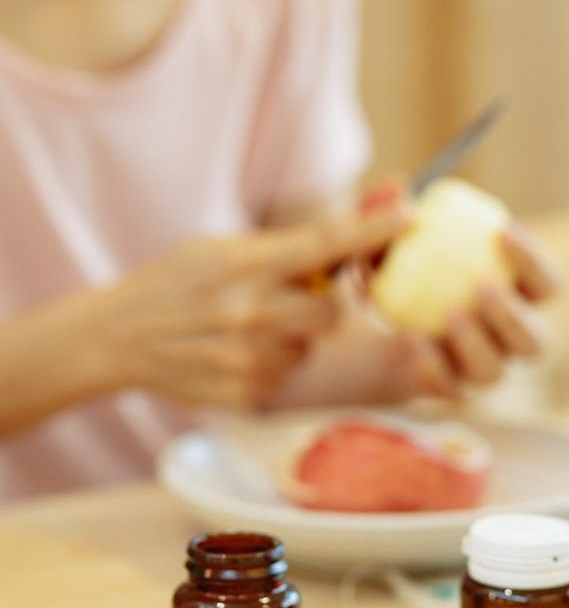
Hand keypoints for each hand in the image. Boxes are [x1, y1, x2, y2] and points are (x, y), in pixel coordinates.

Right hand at [101, 204, 411, 409]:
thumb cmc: (177, 284)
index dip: (371, 230)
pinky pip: (286, 375)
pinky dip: (270, 364)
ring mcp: (248, 358)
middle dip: (318, 305)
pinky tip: (233, 353)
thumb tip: (358, 222)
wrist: (119, 338)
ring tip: (244, 329)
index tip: (409, 214)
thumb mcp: (220, 249)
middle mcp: (251, 312)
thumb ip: (283, 247)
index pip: (323, 243)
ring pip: (308, 346)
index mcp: (245, 264)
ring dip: (291, 337)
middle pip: (330, 311)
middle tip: (284, 299)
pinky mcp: (245, 393)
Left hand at [365, 180, 560, 395]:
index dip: (535, 261)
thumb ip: (382, 212)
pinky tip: (412, 339)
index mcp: (511, 297)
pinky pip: (448, 388)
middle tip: (483, 286)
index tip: (502, 231)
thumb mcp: (375, 237)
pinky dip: (433, 363)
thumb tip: (399, 187)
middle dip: (514, 316)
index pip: (547, 285)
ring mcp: (472, 370)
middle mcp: (500, 340)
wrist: (350, 324)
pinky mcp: (442, 390)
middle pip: (536, 343)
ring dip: (477, 343)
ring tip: (449, 313)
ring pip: (495, 372)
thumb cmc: (383, 270)